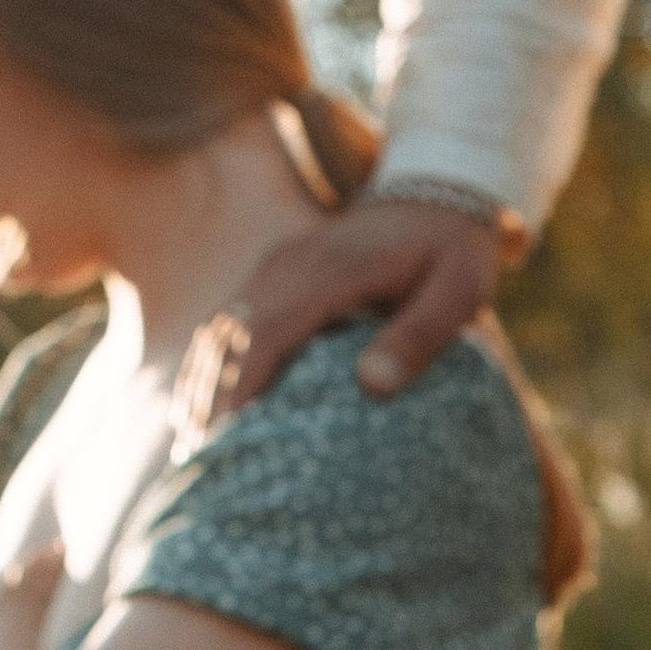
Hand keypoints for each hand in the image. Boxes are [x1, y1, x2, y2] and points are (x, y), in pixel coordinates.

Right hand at [177, 200, 508, 436]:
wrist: (438, 190)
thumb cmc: (453, 252)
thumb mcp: (459, 292)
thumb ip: (420, 336)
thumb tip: (371, 385)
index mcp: (330, 271)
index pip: (267, 330)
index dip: (240, 384)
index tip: (223, 435)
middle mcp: (290, 264)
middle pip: (230, 332)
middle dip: (208, 394)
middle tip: (198, 458)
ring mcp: (277, 264)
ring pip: (221, 325)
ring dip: (201, 380)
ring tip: (192, 442)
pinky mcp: (275, 272)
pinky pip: (230, 317)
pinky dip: (212, 361)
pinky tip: (203, 404)